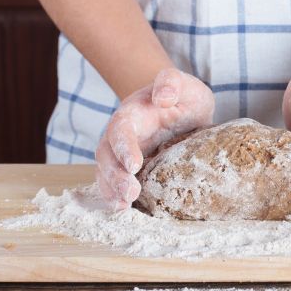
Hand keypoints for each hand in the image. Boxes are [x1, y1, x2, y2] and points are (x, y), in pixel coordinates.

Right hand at [95, 68, 213, 208]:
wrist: (183, 108)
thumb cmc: (183, 96)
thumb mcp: (185, 83)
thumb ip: (172, 81)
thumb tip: (163, 97)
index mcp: (133, 114)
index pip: (121, 129)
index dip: (124, 147)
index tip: (134, 165)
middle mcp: (121, 135)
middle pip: (106, 155)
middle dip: (115, 175)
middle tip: (130, 193)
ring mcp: (122, 154)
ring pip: (105, 172)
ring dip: (111, 190)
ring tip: (124, 206)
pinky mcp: (129, 170)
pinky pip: (115, 184)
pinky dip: (115, 197)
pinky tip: (124, 209)